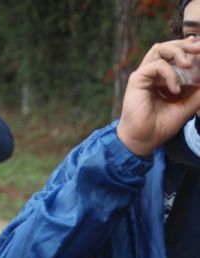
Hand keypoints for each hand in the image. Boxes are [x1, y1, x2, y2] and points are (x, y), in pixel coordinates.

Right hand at [118, 36, 199, 155]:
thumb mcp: (188, 105)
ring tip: (188, 64)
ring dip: (177, 52)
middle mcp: (151, 74)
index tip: (199, 46)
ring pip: (159, 49)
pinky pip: (157, 66)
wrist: (145, 139)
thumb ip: (197, 91)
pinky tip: (174, 89)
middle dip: (184, 45)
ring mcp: (144, 76)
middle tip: (199, 48)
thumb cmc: (161, 125)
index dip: (186, 46)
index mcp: (161, 78)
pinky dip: (170, 74)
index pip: (173, 55)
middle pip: (166, 47)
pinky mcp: (137, 80)